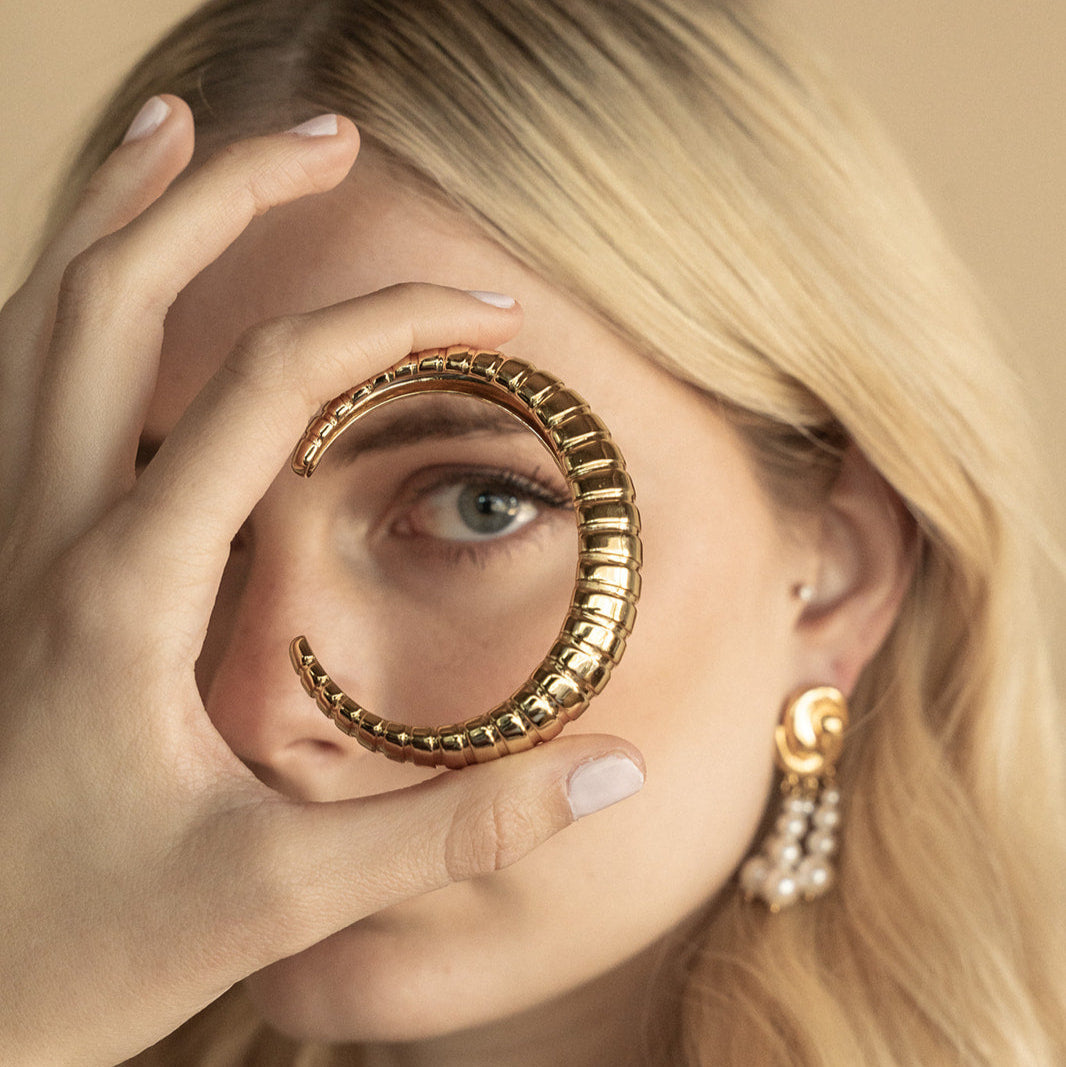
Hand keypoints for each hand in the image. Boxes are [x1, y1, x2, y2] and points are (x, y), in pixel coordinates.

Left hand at [0, 97, 643, 1065]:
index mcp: (119, 592)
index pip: (262, 388)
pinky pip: (22, 393)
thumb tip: (612, 769)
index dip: (387, 324)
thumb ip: (456, 830)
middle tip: (323, 133)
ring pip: (32, 325)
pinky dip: (68, 305)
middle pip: (107, 295)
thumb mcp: (280, 900)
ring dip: (113, 217)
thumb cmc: (80, 954)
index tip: (489, 308)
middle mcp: (41, 537)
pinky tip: (113, 292)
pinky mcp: (3, 573)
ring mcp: (5, 545)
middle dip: (222, 195)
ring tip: (184, 138)